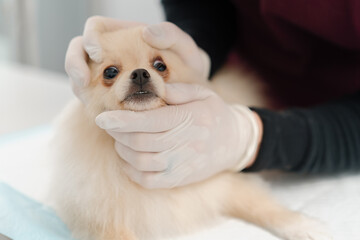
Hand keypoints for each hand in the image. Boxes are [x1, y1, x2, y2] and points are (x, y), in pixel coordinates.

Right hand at [65, 17, 209, 100]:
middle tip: (83, 81)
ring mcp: (106, 78)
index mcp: (121, 36)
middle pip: (78, 53)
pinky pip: (94, 100)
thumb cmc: (185, 64)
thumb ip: (171, 34)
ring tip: (91, 102)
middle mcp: (109, 56)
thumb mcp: (184, 47)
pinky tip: (106, 115)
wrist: (190, 89)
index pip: (94, 29)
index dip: (89, 39)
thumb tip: (146, 31)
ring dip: (81, 89)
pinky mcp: (109, 97)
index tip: (98, 53)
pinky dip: (95, 106)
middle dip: (74, 66)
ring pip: (80, 79)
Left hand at [96, 83, 261, 188]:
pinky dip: (131, 170)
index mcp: (188, 119)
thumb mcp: (202, 93)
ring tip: (120, 139)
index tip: (102, 117)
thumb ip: (178, 90)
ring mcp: (180, 165)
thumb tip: (152, 88)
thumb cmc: (214, 114)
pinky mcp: (178, 179)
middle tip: (109, 124)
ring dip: (122, 150)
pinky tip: (128, 158)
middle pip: (139, 142)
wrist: (234, 143)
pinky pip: (147, 180)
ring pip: (140, 162)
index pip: (148, 121)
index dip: (120, 120)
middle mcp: (184, 144)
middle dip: (117, 133)